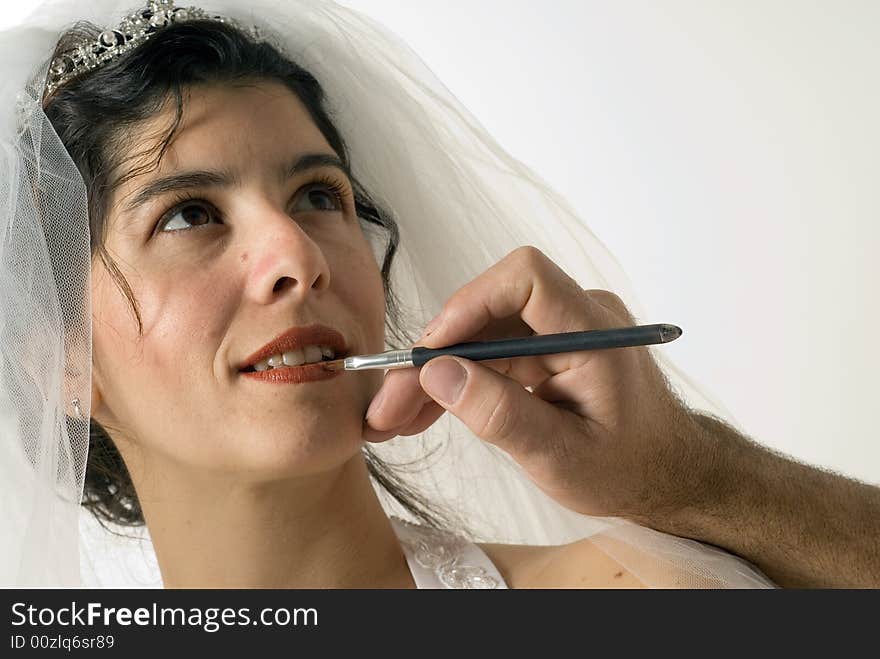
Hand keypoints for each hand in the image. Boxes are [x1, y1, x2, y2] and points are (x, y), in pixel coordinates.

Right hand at [362, 246, 705, 519]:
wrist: (666, 476)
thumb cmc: (627, 469)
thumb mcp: (561, 456)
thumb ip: (500, 414)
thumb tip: (434, 372)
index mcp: (593, 333)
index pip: (526, 278)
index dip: (470, 302)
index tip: (430, 350)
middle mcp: (575, 318)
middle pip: (487, 314)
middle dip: (433, 357)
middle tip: (388, 406)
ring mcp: (559, 332)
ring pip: (480, 337)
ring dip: (435, 375)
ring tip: (393, 419)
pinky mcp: (546, 350)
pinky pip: (492, 356)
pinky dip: (458, 384)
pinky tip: (424, 413)